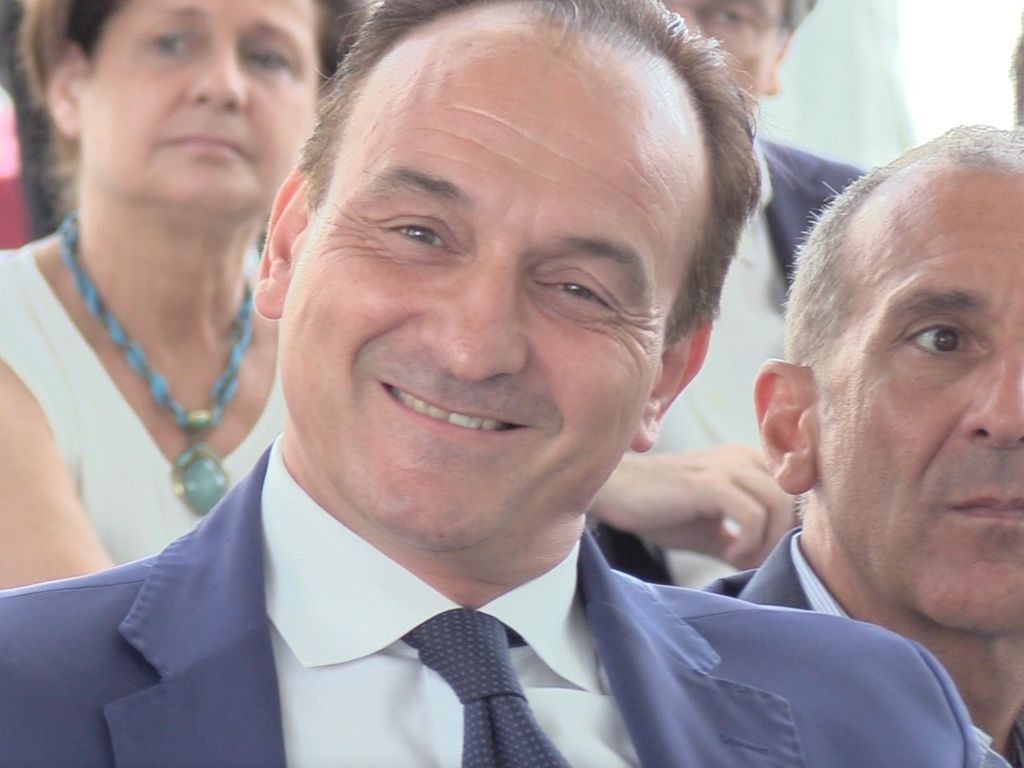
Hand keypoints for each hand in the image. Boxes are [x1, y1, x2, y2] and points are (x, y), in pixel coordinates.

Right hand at [590, 444, 795, 569]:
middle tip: (752, 560)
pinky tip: (728, 553)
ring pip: (777, 503)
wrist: (614, 492)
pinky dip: (747, 541)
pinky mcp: (707, 483)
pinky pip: (750, 514)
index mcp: (745, 460)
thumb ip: (741, 540)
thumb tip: (767, 569)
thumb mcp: (709, 529)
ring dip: (765, 541)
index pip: (793, 491)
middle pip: (791, 497)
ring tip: (738, 557)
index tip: (763, 553)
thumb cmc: (658, 508)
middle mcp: (740, 456)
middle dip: (780, 537)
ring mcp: (724, 467)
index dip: (787, 526)